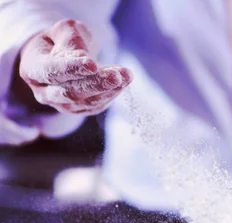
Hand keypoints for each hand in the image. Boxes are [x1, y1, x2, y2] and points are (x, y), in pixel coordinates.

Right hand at [18, 19, 132, 115]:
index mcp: (33, 69)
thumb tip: (84, 59)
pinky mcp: (80, 110)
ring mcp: (62, 104)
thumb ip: (71, 41)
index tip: (93, 64)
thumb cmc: (61, 41)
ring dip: (109, 90)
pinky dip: (113, 93)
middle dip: (96, 83)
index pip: (52, 71)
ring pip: (87, 102)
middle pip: (71, 92)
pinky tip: (125, 81)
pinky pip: (97, 105)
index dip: (72, 69)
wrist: (63, 56)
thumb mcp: (63, 31)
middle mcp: (44, 92)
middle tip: (116, 76)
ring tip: (126, 75)